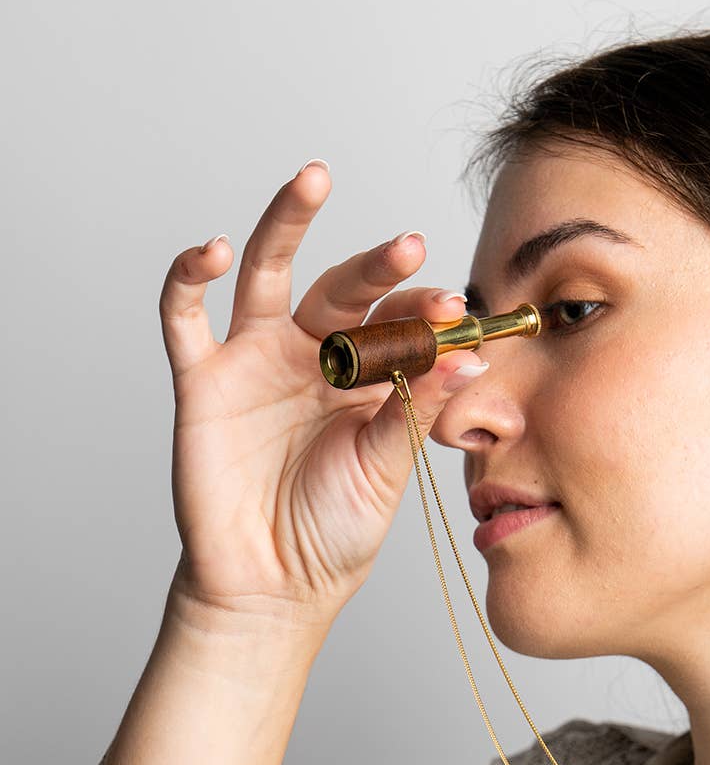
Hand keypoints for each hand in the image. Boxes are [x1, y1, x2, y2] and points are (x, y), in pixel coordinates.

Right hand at [158, 161, 481, 625]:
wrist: (274, 584)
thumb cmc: (335, 530)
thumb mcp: (386, 469)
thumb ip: (415, 410)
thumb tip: (468, 357)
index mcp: (366, 381)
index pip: (397, 327)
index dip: (422, 312)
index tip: (456, 308)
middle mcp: (314, 360)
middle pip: (342, 290)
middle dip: (376, 267)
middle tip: (409, 246)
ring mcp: (257, 362)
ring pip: (267, 275)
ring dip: (285, 224)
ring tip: (313, 180)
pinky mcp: (203, 380)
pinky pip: (186, 317)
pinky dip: (190, 279)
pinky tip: (216, 250)